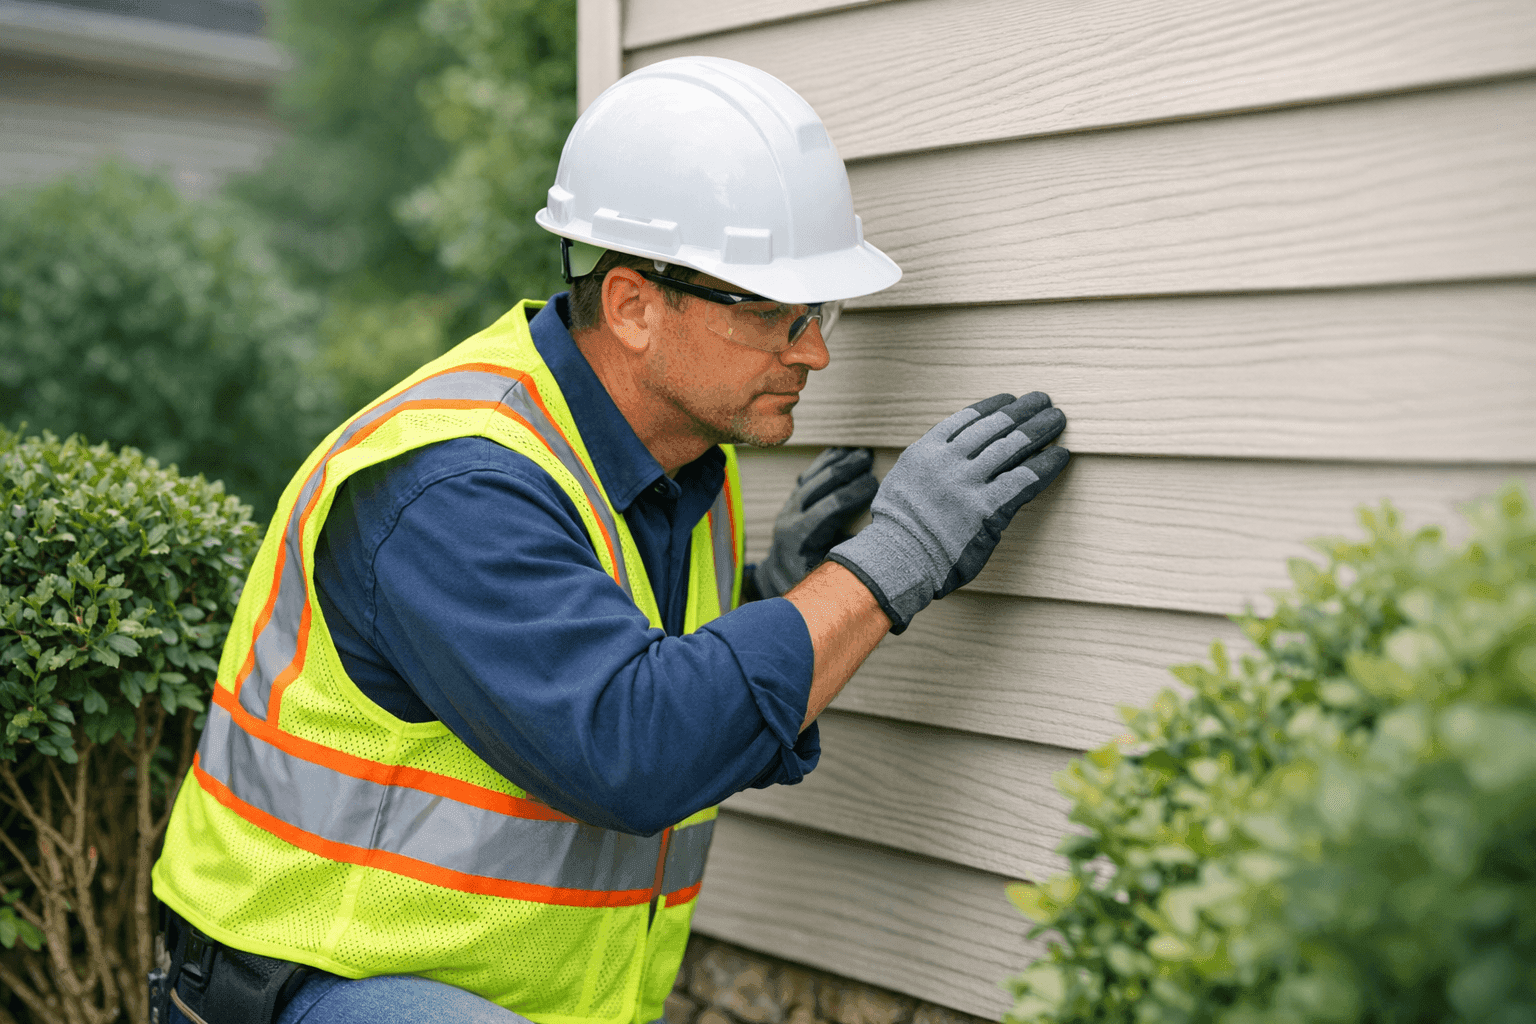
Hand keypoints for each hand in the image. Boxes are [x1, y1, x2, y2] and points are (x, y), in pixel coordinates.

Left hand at [755, 447, 877, 598]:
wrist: (782, 579)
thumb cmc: (813, 583)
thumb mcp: (832, 573)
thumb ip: (852, 555)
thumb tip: (880, 537)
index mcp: (801, 538)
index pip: (830, 507)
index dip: (854, 493)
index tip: (875, 483)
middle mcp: (790, 519)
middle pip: (820, 486)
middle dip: (846, 470)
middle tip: (869, 459)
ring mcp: (788, 508)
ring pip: (812, 477)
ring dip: (836, 463)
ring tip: (860, 453)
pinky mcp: (790, 503)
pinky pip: (807, 478)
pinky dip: (823, 464)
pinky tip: (839, 454)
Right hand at [827, 393, 1068, 631]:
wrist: (898, 561)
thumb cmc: (898, 531)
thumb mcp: (902, 482)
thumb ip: (928, 466)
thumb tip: (950, 455)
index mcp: (925, 452)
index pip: (965, 419)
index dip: (993, 407)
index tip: (1010, 398)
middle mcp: (947, 461)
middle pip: (993, 427)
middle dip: (1022, 411)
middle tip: (1042, 400)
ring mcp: (967, 483)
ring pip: (1011, 446)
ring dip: (1039, 429)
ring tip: (1057, 418)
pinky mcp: (987, 508)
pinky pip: (1024, 479)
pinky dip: (1045, 465)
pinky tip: (1059, 455)